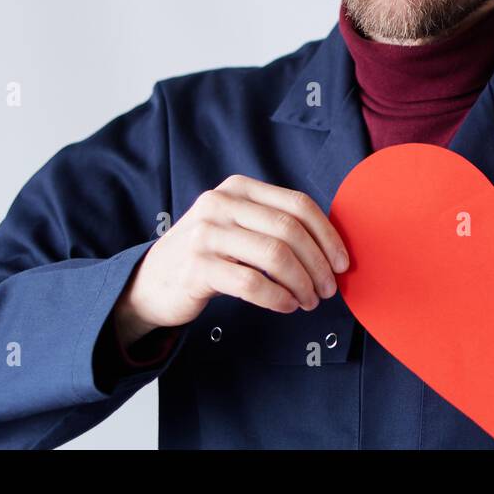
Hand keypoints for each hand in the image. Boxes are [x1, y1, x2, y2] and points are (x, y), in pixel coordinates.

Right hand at [111, 175, 349, 349]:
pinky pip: (252, 283)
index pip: (298, 204)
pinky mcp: (196, 267)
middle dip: (318, 263)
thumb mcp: (237, 226)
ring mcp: (205, 234)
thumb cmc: (208, 255)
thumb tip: (330, 248)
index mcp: (239, 188)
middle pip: (290, 230)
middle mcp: (221, 204)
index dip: (327, 235)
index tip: (342, 263)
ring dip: (301, 283)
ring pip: (275, 256)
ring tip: (308, 301)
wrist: (150, 282)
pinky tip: (286, 305)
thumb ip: (273, 225)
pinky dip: (278, 297)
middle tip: (328, 290)